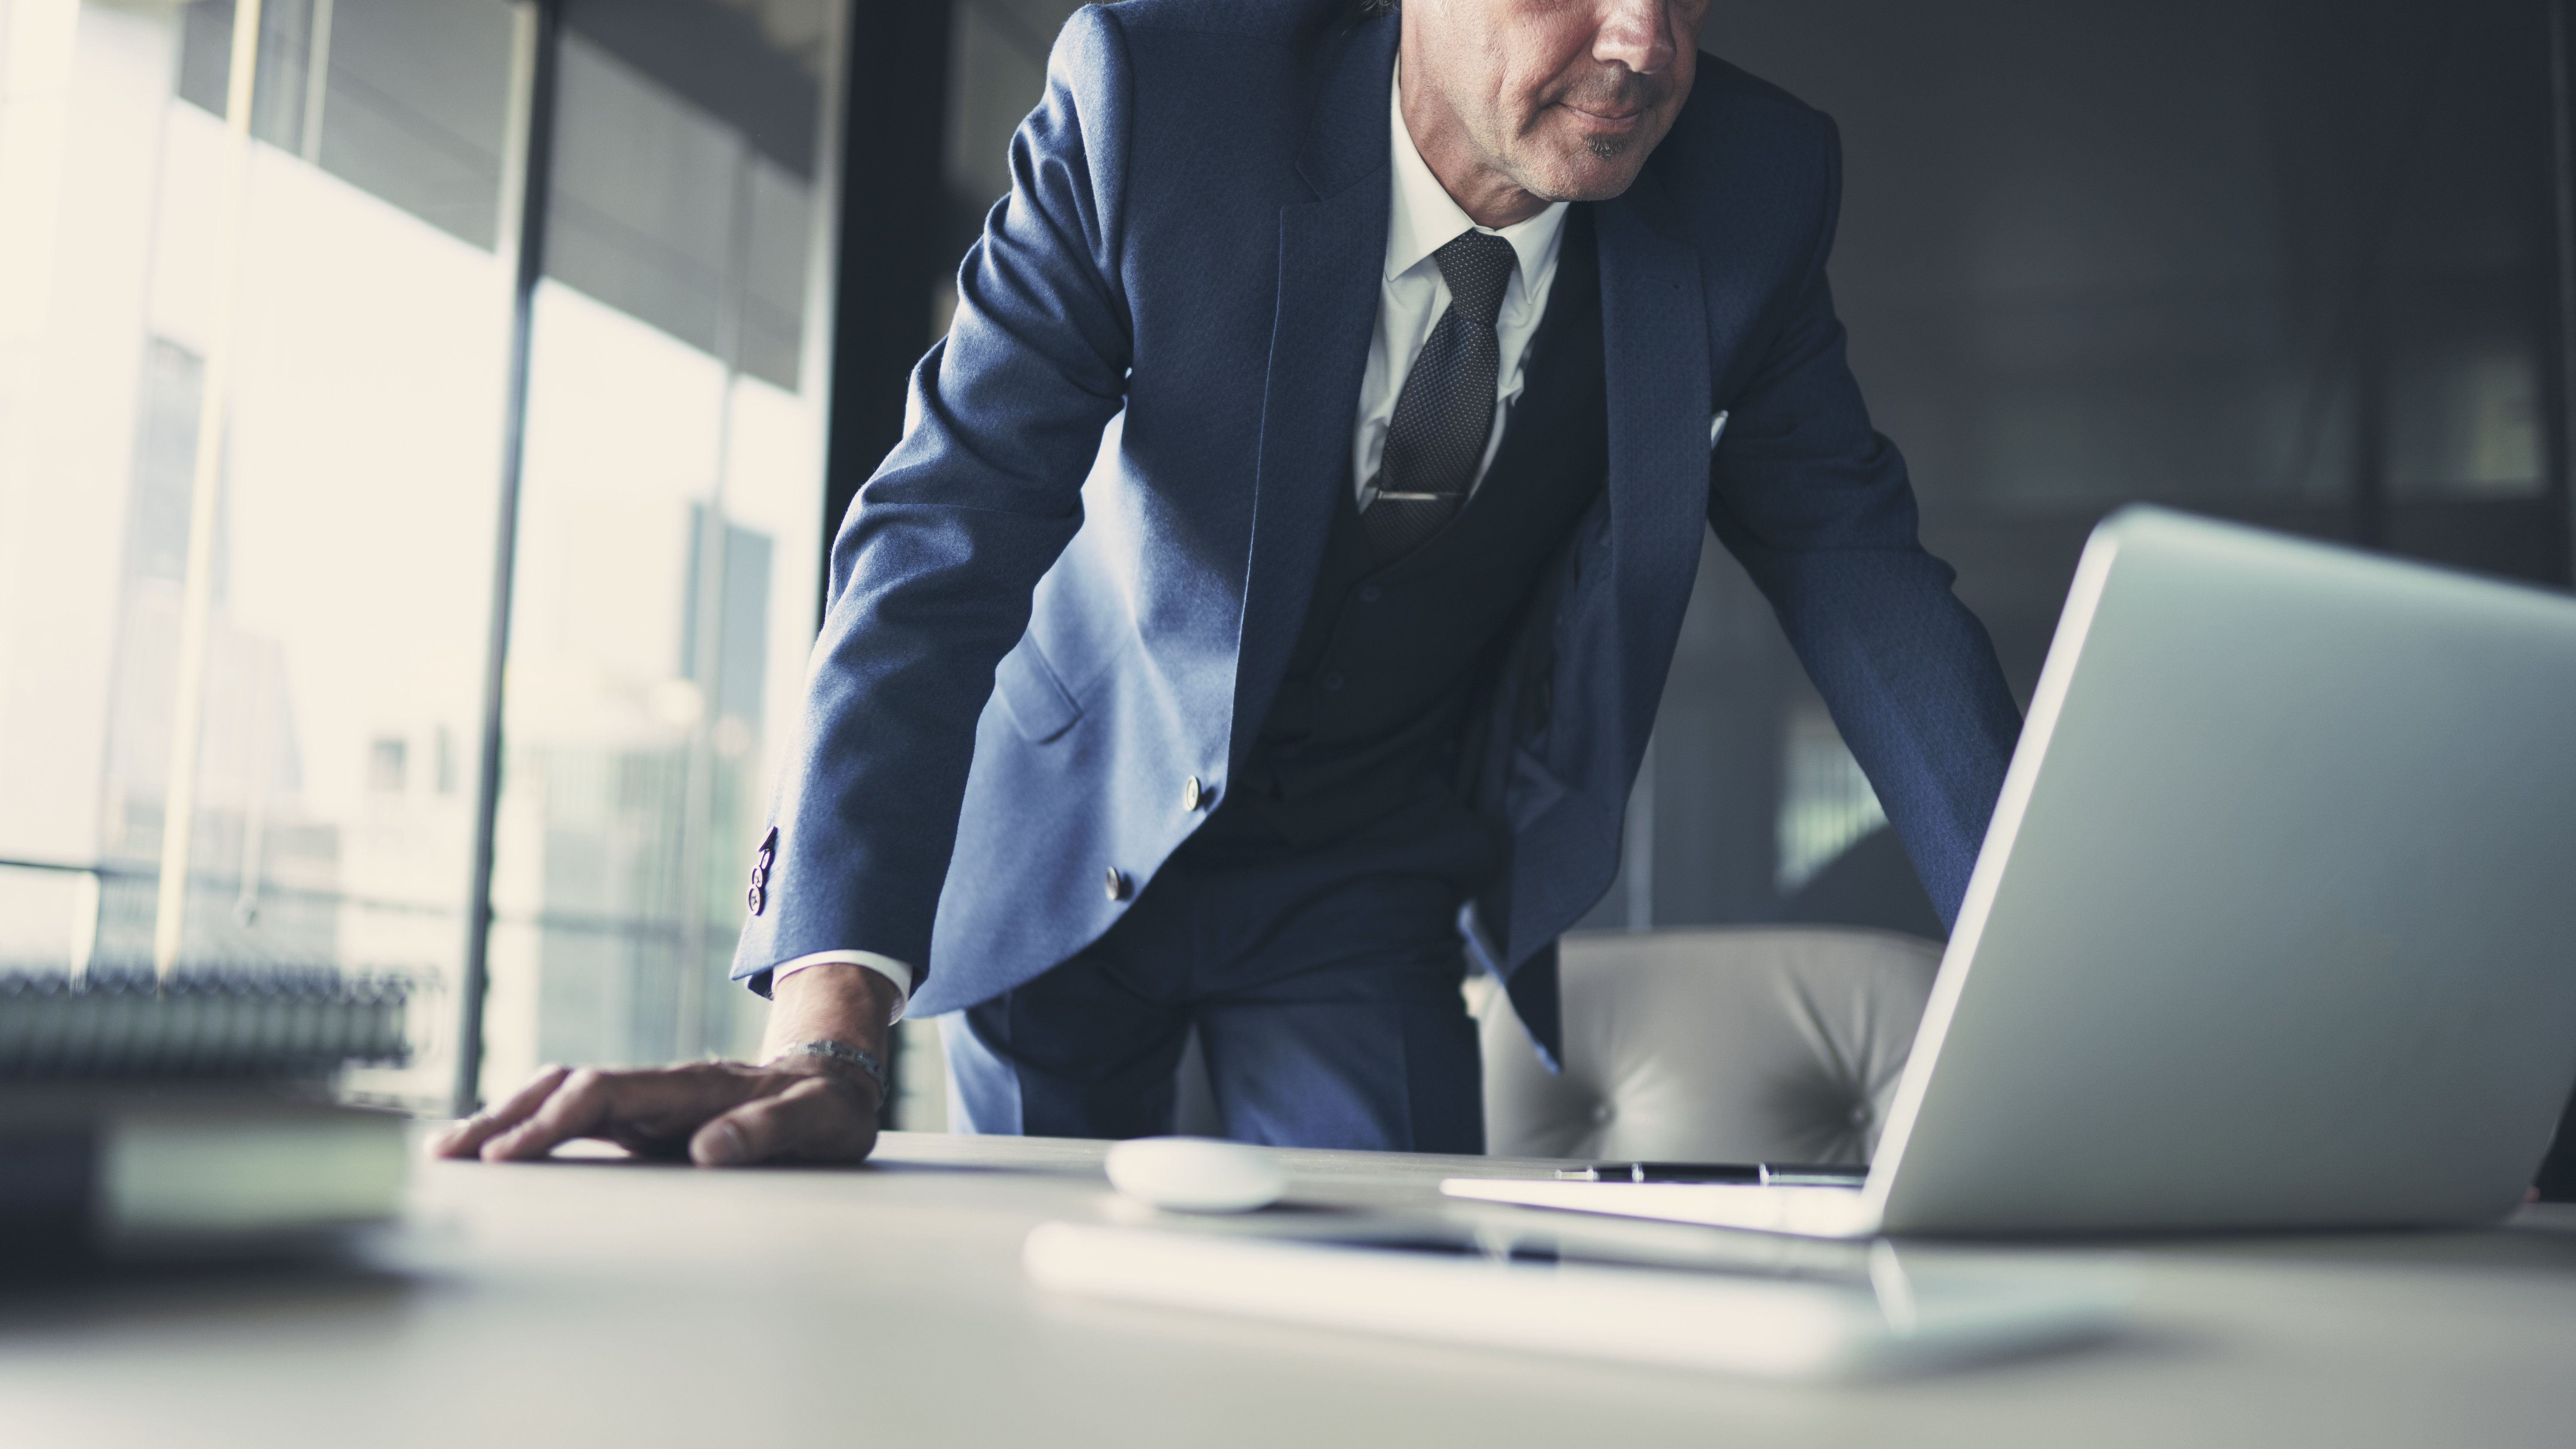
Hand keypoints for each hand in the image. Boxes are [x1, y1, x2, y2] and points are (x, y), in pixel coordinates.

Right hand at [429, 961, 899, 1166]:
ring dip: (506, 1119)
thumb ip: (768, 1132)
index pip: (604, 1093)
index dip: (552, 1121)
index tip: (507, 1157)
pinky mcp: (645, 1119)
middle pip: (565, 1088)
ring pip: (561, 1097)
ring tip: (449, 1151)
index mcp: (691, 1085)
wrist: (835, 1080)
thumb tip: (709, 1150)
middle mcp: (658, 1086)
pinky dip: (532, 1128)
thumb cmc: (826, 1107)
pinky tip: (498, 1152)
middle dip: (504, 1117)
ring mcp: (647, 1100)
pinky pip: (577, 1117)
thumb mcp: (816, 1120)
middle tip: (446, 1155)